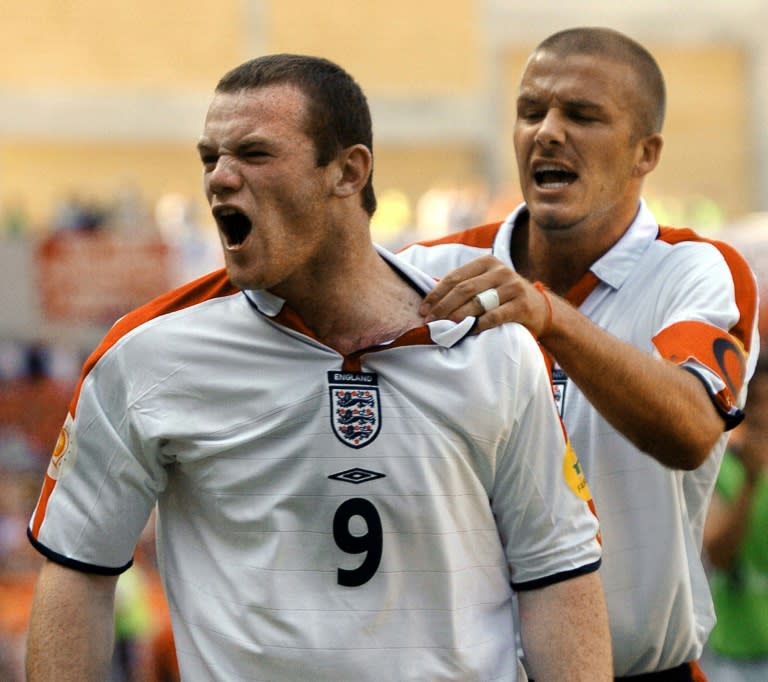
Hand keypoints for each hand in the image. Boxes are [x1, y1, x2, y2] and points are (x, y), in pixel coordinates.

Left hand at [418, 255, 552, 335]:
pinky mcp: (521, 305)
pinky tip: (467, 332)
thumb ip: (465, 286)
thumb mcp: (487, 284)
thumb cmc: (504, 298)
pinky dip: (478, 325)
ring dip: (457, 316)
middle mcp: (500, 271)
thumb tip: (430, 300)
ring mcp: (512, 287)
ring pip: (478, 302)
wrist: (541, 309)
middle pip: (464, 289)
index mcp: (487, 262)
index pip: (455, 277)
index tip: (423, 309)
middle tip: (430, 321)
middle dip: (443, 306)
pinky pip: (495, 316)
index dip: (436, 294)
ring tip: (444, 327)